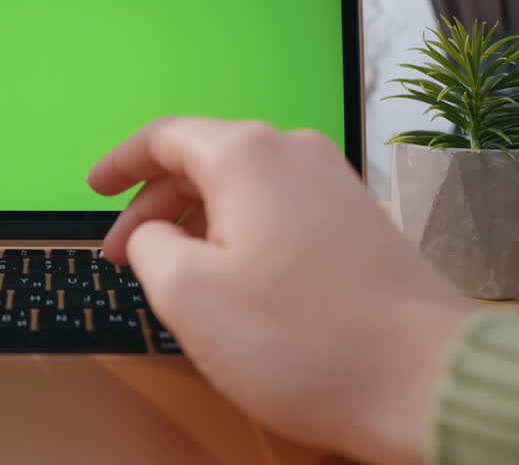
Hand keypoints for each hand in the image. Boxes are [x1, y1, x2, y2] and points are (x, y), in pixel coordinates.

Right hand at [89, 117, 472, 464]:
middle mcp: (295, 153)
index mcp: (248, 155)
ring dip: (199, 226)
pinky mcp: (360, 222)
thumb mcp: (188, 295)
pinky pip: (281, 212)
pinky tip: (236, 285)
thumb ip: (149, 247)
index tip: (95, 188)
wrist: (423, 382)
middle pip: (204, 162)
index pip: (164, 137)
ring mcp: (335, 185)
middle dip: (155, 207)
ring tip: (179, 279)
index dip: (120, 164)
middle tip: (125, 258)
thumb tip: (156, 235)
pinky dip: (243, 237)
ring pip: (244, 189)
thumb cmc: (306, 342)